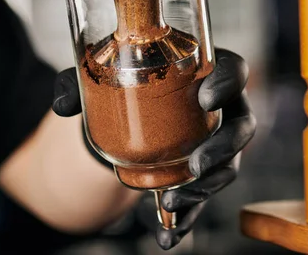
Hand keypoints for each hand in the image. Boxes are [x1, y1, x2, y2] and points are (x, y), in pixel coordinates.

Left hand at [52, 48, 255, 249]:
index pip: (235, 70)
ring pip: (230, 165)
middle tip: (195, 164)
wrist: (135, 114)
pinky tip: (168, 236)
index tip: (205, 99)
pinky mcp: (207, 171)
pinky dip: (188, 218)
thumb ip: (82, 83)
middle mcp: (224, 108)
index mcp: (208, 73)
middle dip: (224, 148)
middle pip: (242, 126)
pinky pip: (206, 195)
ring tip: (171, 202)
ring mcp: (219, 142)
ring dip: (206, 188)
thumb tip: (65, 104)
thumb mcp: (107, 78)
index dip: (229, 83)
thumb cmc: (133, 85)